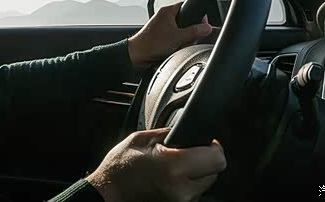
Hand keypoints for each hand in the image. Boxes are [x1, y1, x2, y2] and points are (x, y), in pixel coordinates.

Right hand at [86, 128, 225, 201]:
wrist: (107, 196)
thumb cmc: (118, 169)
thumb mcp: (141, 139)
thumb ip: (167, 133)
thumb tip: (186, 129)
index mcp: (173, 167)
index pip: (217, 159)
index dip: (214, 147)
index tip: (206, 142)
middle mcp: (182, 189)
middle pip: (215, 173)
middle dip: (204, 160)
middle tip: (185, 154)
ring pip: (205, 185)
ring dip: (195, 174)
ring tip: (171, 168)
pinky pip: (192, 194)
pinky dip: (185, 185)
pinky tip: (168, 179)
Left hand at [128, 2, 211, 70]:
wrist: (137, 56)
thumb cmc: (151, 44)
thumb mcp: (178, 37)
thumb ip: (195, 31)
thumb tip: (207, 27)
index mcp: (168, 11)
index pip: (188, 6)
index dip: (197, 15)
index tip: (201, 24)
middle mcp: (165, 17)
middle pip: (187, 21)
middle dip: (189, 33)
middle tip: (186, 39)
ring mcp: (163, 27)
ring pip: (182, 32)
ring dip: (183, 40)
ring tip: (177, 46)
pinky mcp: (162, 37)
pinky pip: (176, 39)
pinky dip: (177, 44)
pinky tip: (174, 50)